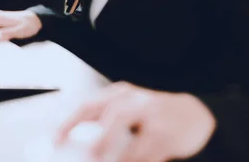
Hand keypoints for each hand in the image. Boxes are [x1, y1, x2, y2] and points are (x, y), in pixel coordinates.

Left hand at [57, 82, 216, 161]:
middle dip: (100, 140)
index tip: (55, 141)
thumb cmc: (151, 114)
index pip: (89, 106)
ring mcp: (156, 119)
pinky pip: (149, 157)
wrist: (194, 116)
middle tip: (89, 156)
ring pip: (135, 142)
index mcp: (120, 94)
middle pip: (115, 116)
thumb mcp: (126, 108)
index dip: (69, 124)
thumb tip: (72, 140)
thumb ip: (102, 120)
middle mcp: (137, 101)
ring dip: (119, 159)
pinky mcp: (169, 137)